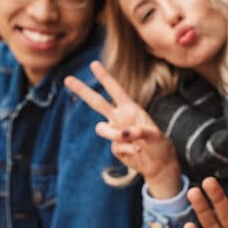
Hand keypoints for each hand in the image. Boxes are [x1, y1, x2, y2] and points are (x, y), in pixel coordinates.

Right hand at [64, 61, 181, 197]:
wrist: (159, 163)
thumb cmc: (160, 144)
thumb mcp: (154, 135)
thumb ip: (139, 132)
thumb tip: (123, 134)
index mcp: (130, 109)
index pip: (115, 90)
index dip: (105, 77)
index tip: (94, 63)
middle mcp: (120, 118)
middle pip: (97, 102)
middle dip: (82, 90)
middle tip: (67, 78)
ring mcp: (115, 132)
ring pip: (101, 129)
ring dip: (114, 133)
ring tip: (131, 138)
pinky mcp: (115, 147)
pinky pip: (116, 146)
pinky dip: (129, 148)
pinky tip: (139, 150)